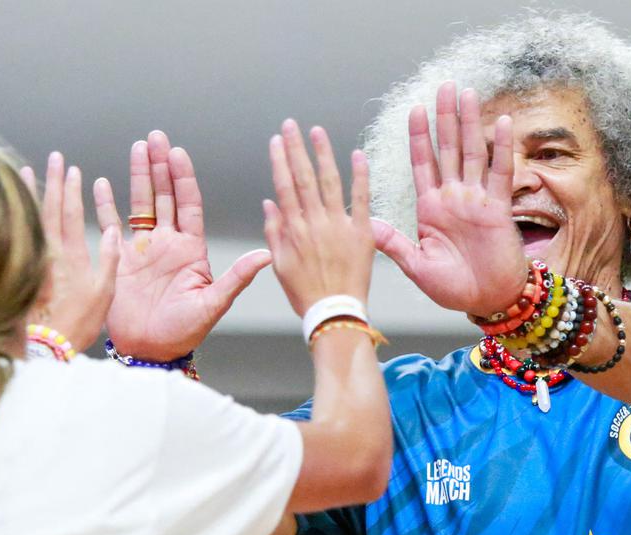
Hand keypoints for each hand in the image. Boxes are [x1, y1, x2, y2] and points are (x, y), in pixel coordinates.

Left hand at [23, 152, 119, 351]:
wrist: (44, 347)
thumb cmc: (76, 325)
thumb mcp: (104, 295)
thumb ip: (109, 260)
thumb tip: (113, 230)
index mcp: (73, 256)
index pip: (72, 213)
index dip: (73, 189)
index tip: (73, 170)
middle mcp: (50, 253)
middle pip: (50, 208)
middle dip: (53, 180)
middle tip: (54, 158)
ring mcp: (32, 261)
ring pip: (30, 218)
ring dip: (29, 192)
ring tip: (25, 169)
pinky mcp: (20, 270)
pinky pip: (19, 234)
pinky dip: (17, 215)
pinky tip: (12, 206)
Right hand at [101, 131, 270, 360]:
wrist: (150, 351)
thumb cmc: (184, 332)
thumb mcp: (213, 304)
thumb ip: (236, 278)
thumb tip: (265, 255)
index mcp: (191, 249)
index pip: (188, 203)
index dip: (183, 177)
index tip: (177, 152)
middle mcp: (168, 243)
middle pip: (164, 194)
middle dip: (160, 165)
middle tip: (155, 137)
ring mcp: (143, 249)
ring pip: (141, 203)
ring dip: (138, 175)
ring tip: (137, 147)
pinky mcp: (120, 259)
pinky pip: (111, 225)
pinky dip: (105, 204)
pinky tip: (101, 182)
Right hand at [263, 120, 373, 316]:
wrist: (336, 314)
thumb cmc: (307, 294)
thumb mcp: (281, 266)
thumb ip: (274, 232)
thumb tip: (268, 203)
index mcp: (294, 231)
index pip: (284, 187)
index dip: (280, 161)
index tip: (277, 141)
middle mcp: (314, 224)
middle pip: (303, 178)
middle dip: (296, 148)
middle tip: (292, 125)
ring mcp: (338, 227)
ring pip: (329, 182)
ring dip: (323, 154)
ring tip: (317, 132)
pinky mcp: (362, 233)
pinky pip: (361, 199)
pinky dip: (359, 176)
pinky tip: (356, 154)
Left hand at [373, 81, 527, 316]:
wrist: (486, 302)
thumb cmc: (453, 288)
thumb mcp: (417, 265)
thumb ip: (394, 243)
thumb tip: (367, 224)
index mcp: (430, 208)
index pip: (421, 164)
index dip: (418, 137)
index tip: (414, 109)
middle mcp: (453, 198)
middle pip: (447, 149)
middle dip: (444, 117)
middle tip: (443, 85)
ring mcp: (476, 200)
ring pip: (471, 153)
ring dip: (469, 123)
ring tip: (466, 93)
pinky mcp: (499, 208)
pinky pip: (500, 173)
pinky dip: (499, 148)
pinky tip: (500, 122)